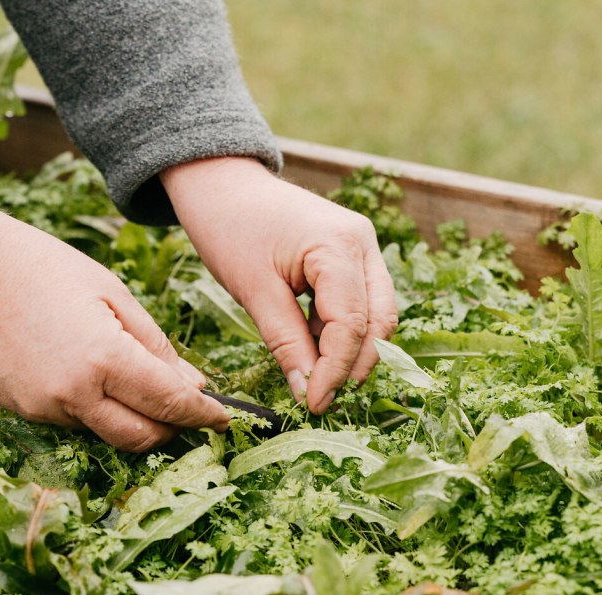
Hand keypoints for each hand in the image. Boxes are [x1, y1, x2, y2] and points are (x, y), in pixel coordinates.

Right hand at [0, 193, 228, 451]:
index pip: (171, 403)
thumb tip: (194, 384)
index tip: (225, 420)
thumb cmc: (42, 266)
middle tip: (191, 411)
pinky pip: (70, 421)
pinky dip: (93, 409)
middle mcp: (73, 394)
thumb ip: (155, 345)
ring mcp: (42, 408)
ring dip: (131, 419)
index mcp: (105, 359)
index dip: (204, 415)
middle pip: (141, 437)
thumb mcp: (111, 293)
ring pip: (104, 432)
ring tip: (141, 386)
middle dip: (172, 429)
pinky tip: (91, 376)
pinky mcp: (18, 410)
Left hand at [162, 157, 397, 412]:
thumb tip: (306, 390)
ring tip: (314, 376)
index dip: (335, 371)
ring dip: (351, 349)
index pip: (352, 325)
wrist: (222, 183)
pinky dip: (342, 329)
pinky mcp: (354, 253)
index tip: (313, 404)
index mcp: (338, 246)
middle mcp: (363, 242)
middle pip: (378, 322)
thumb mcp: (254, 291)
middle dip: (353, 365)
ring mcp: (363, 245)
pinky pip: (362, 301)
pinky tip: (311, 345)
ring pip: (377, 314)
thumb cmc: (230, 227)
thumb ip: (286, 342)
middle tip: (320, 399)